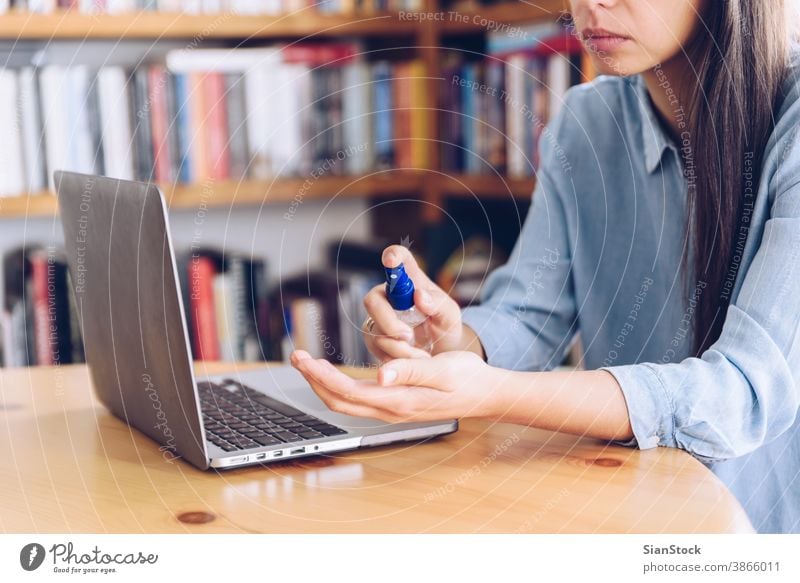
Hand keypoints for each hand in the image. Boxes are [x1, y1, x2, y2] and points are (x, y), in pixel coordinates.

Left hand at [290, 349, 499, 422]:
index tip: (303, 359)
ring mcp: (392, 409)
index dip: (320, 376)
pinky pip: (358, 398)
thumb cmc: (469, 379)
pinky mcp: (396, 403)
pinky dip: (339, 384)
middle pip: (339, 401)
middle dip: (313, 380)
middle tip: (296, 356)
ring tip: (308, 361)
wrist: (487, 395)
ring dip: (323, 382)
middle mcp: (391, 409)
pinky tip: (334, 371)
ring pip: (346, 401)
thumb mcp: (442, 369)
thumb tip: (380, 375)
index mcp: (399, 401)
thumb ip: (411, 370)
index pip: (348, 392)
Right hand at [362, 244, 464, 361]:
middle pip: (373, 301)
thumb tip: (419, 296)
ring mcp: (379, 317)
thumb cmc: (444, 325)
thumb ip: (438, 304)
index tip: (391, 259)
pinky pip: (375, 348)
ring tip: (421, 354)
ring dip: (397, 346)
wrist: (441, 352)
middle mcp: (389, 296)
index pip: (398, 260)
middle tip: (408, 336)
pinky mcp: (374, 338)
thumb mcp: (450, 315)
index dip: (392, 256)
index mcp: (410, 281)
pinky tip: (411, 359)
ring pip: (372, 329)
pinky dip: (394, 357)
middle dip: (388, 322)